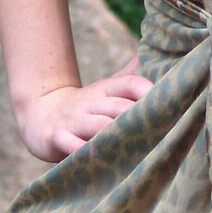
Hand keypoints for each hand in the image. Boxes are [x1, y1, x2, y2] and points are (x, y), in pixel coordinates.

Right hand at [14, 54, 152, 161]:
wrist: (40, 114)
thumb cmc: (86, 106)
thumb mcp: (107, 88)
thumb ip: (130, 76)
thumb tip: (156, 53)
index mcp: (106, 89)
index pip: (130, 84)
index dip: (148, 91)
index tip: (171, 103)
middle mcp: (92, 101)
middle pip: (118, 106)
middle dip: (138, 118)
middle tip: (164, 131)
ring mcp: (74, 119)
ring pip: (98, 126)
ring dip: (116, 136)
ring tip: (137, 147)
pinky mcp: (57, 137)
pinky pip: (70, 145)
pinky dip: (82, 152)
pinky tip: (98, 160)